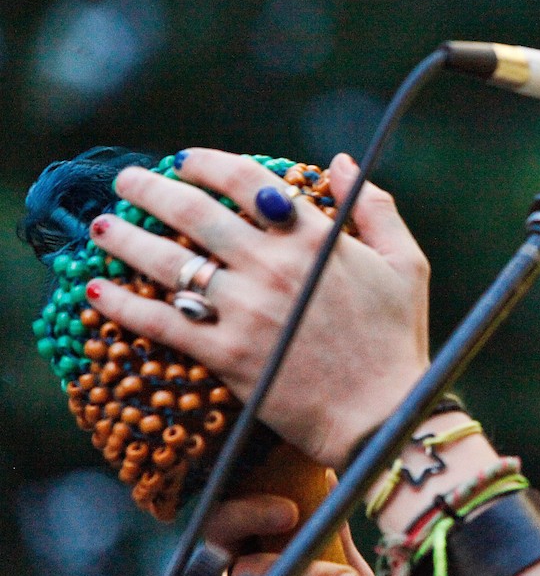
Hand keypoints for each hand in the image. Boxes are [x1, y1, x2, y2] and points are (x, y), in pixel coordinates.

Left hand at [85, 149, 430, 466]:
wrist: (382, 415)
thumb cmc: (398, 339)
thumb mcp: (407, 264)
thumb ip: (375, 207)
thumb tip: (341, 161)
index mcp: (315, 239)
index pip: (247, 182)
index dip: (208, 165)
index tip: (185, 161)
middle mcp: (272, 267)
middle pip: (194, 213)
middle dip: (151, 189)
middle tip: (126, 180)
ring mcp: (245, 311)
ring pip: (167, 263)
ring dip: (125, 239)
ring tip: (102, 225)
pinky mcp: (225, 355)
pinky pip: (160, 323)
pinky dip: (122, 305)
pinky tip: (96, 291)